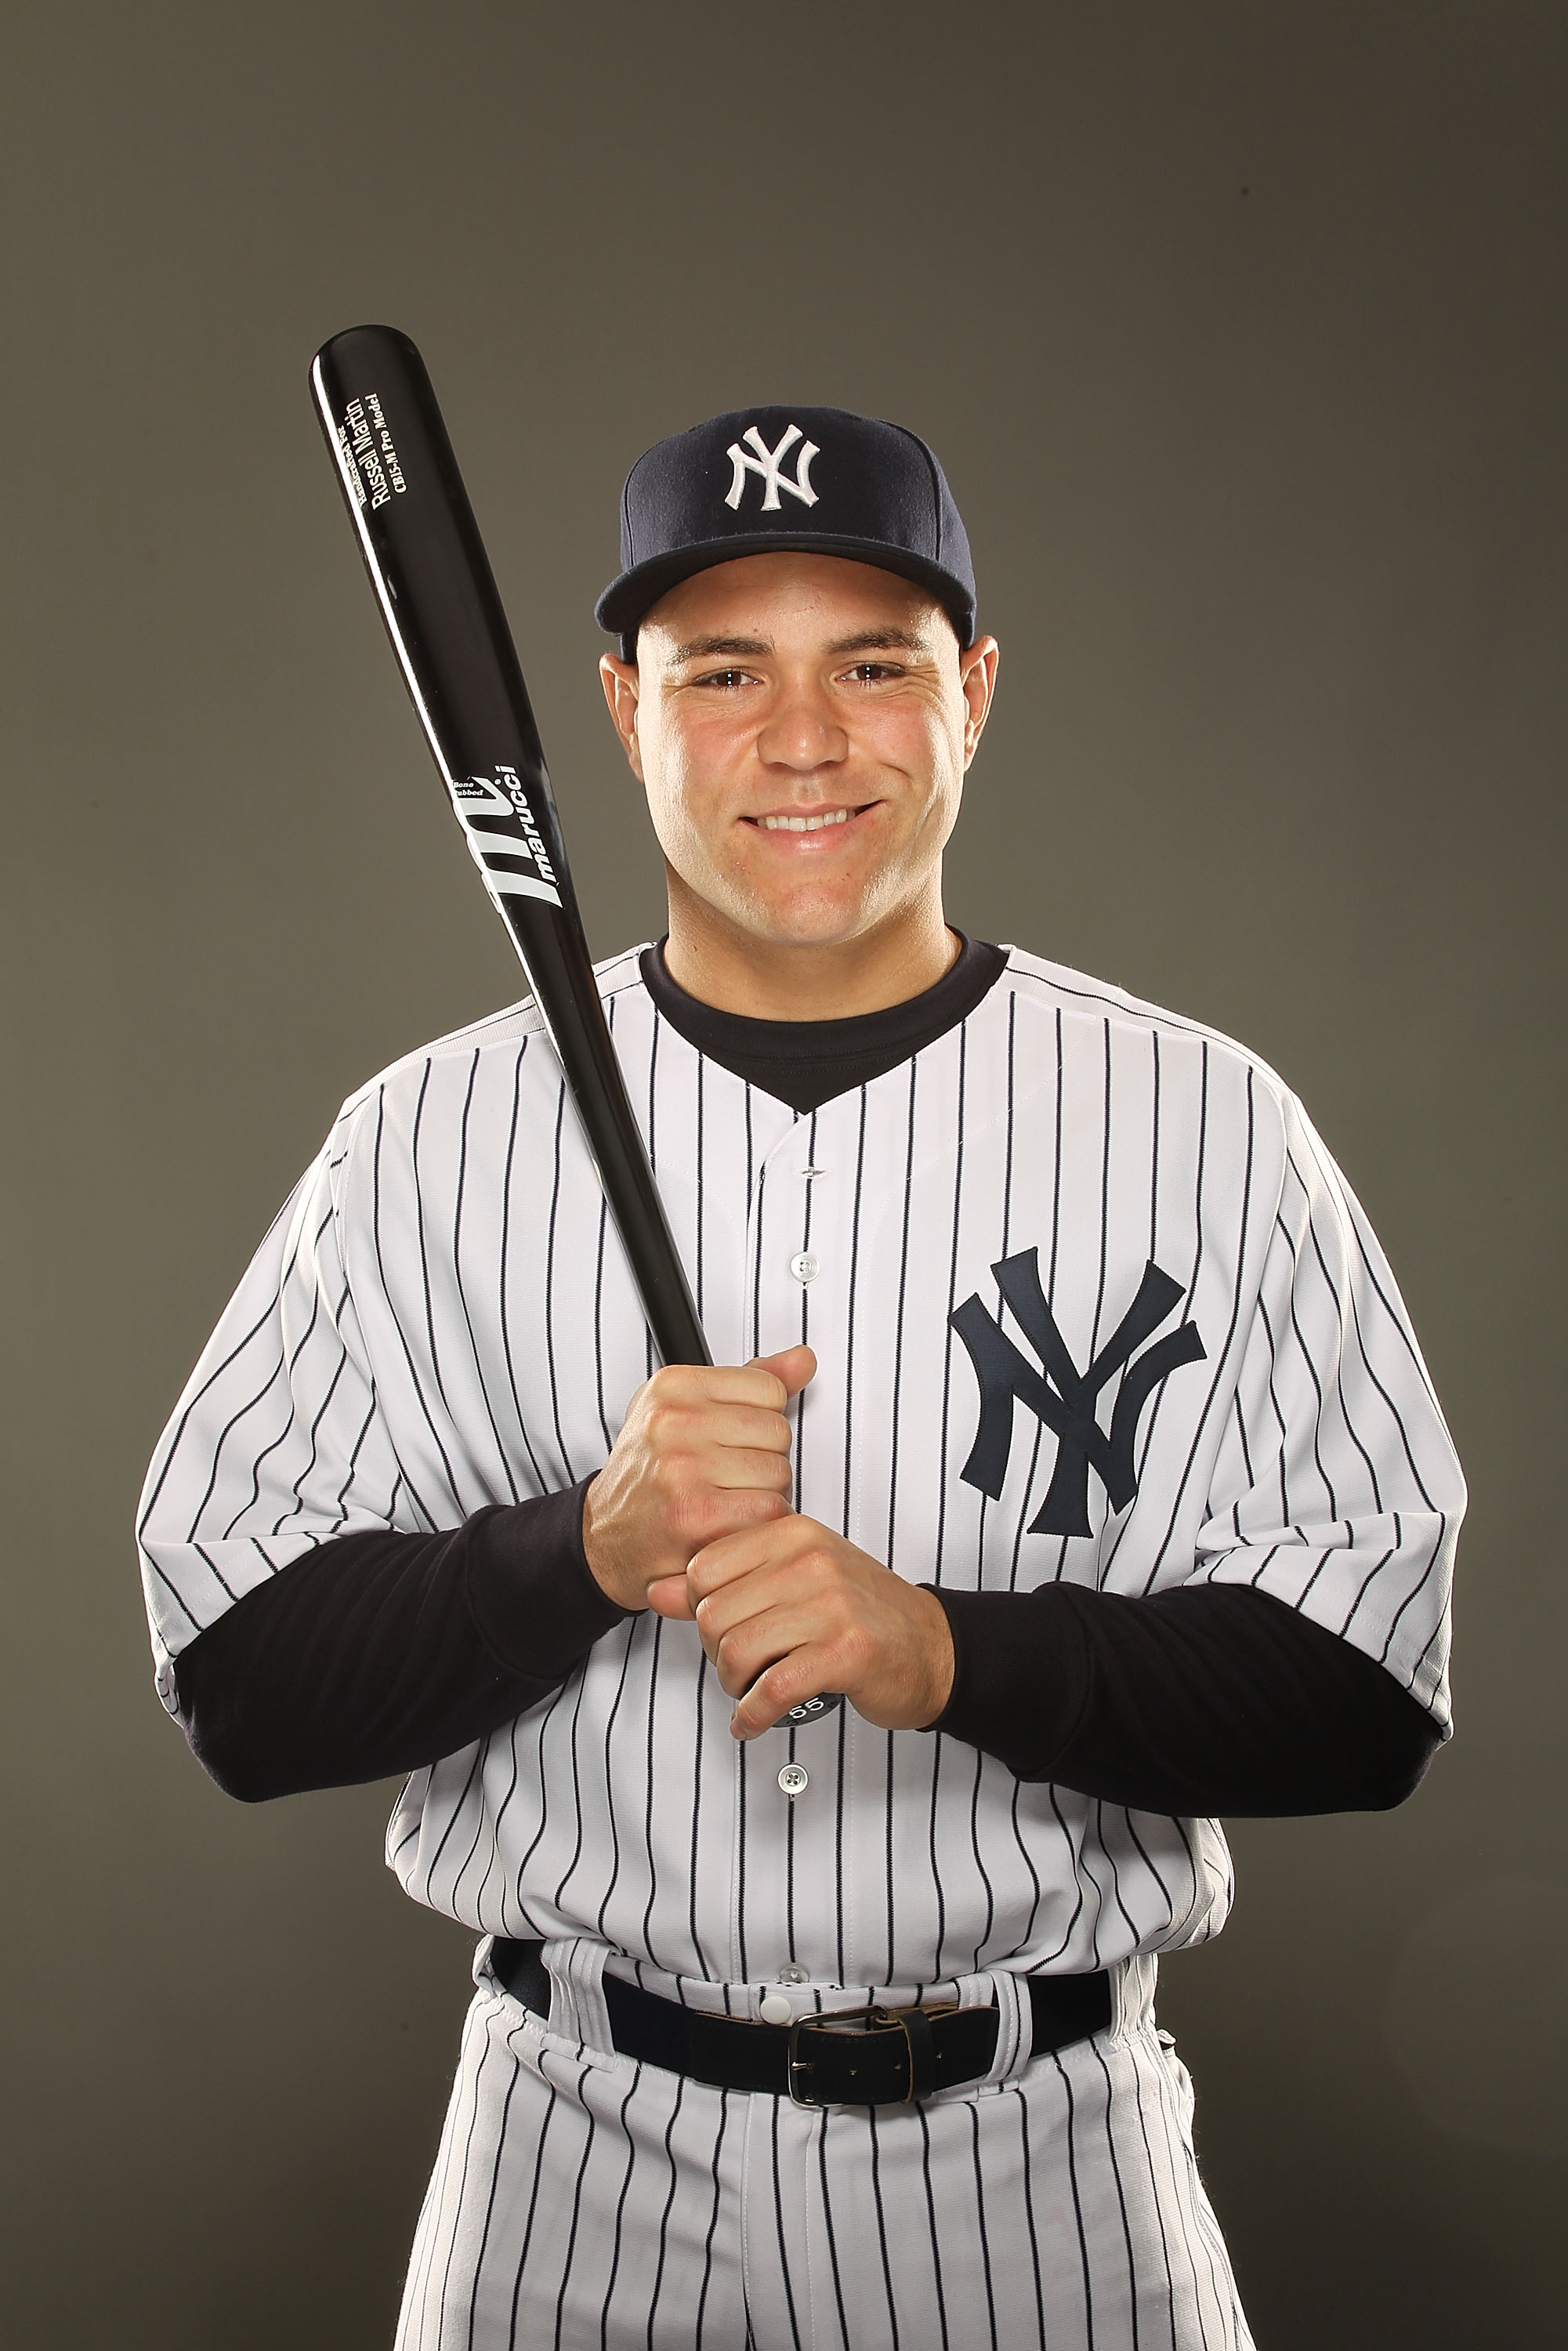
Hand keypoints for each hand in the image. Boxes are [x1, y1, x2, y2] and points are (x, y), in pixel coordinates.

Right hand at [581, 1346, 814, 1612]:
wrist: (604, 1538)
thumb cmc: (648, 1473)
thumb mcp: (684, 1409)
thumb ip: (749, 1382)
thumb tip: (802, 1360)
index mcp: (672, 1386)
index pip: (768, 1388)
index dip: (759, 1419)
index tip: (728, 1438)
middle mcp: (673, 1421)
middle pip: (778, 1431)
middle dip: (763, 1458)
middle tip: (725, 1476)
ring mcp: (682, 1468)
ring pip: (779, 1473)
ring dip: (764, 1494)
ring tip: (725, 1501)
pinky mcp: (696, 1515)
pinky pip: (771, 1511)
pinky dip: (760, 1525)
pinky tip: (729, 1524)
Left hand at [682, 1515, 955, 1738]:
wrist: (932, 1647)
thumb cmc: (860, 1612)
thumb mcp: (791, 1579)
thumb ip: (724, 1581)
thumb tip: (657, 1592)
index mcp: (793, 1533)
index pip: (702, 1568)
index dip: (699, 1609)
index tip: (722, 1627)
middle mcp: (810, 1561)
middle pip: (713, 1615)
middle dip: (714, 1653)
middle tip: (739, 1666)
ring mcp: (830, 1606)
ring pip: (734, 1652)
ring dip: (733, 1686)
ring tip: (751, 1690)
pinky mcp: (845, 1653)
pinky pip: (771, 1691)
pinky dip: (752, 1716)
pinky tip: (754, 1721)